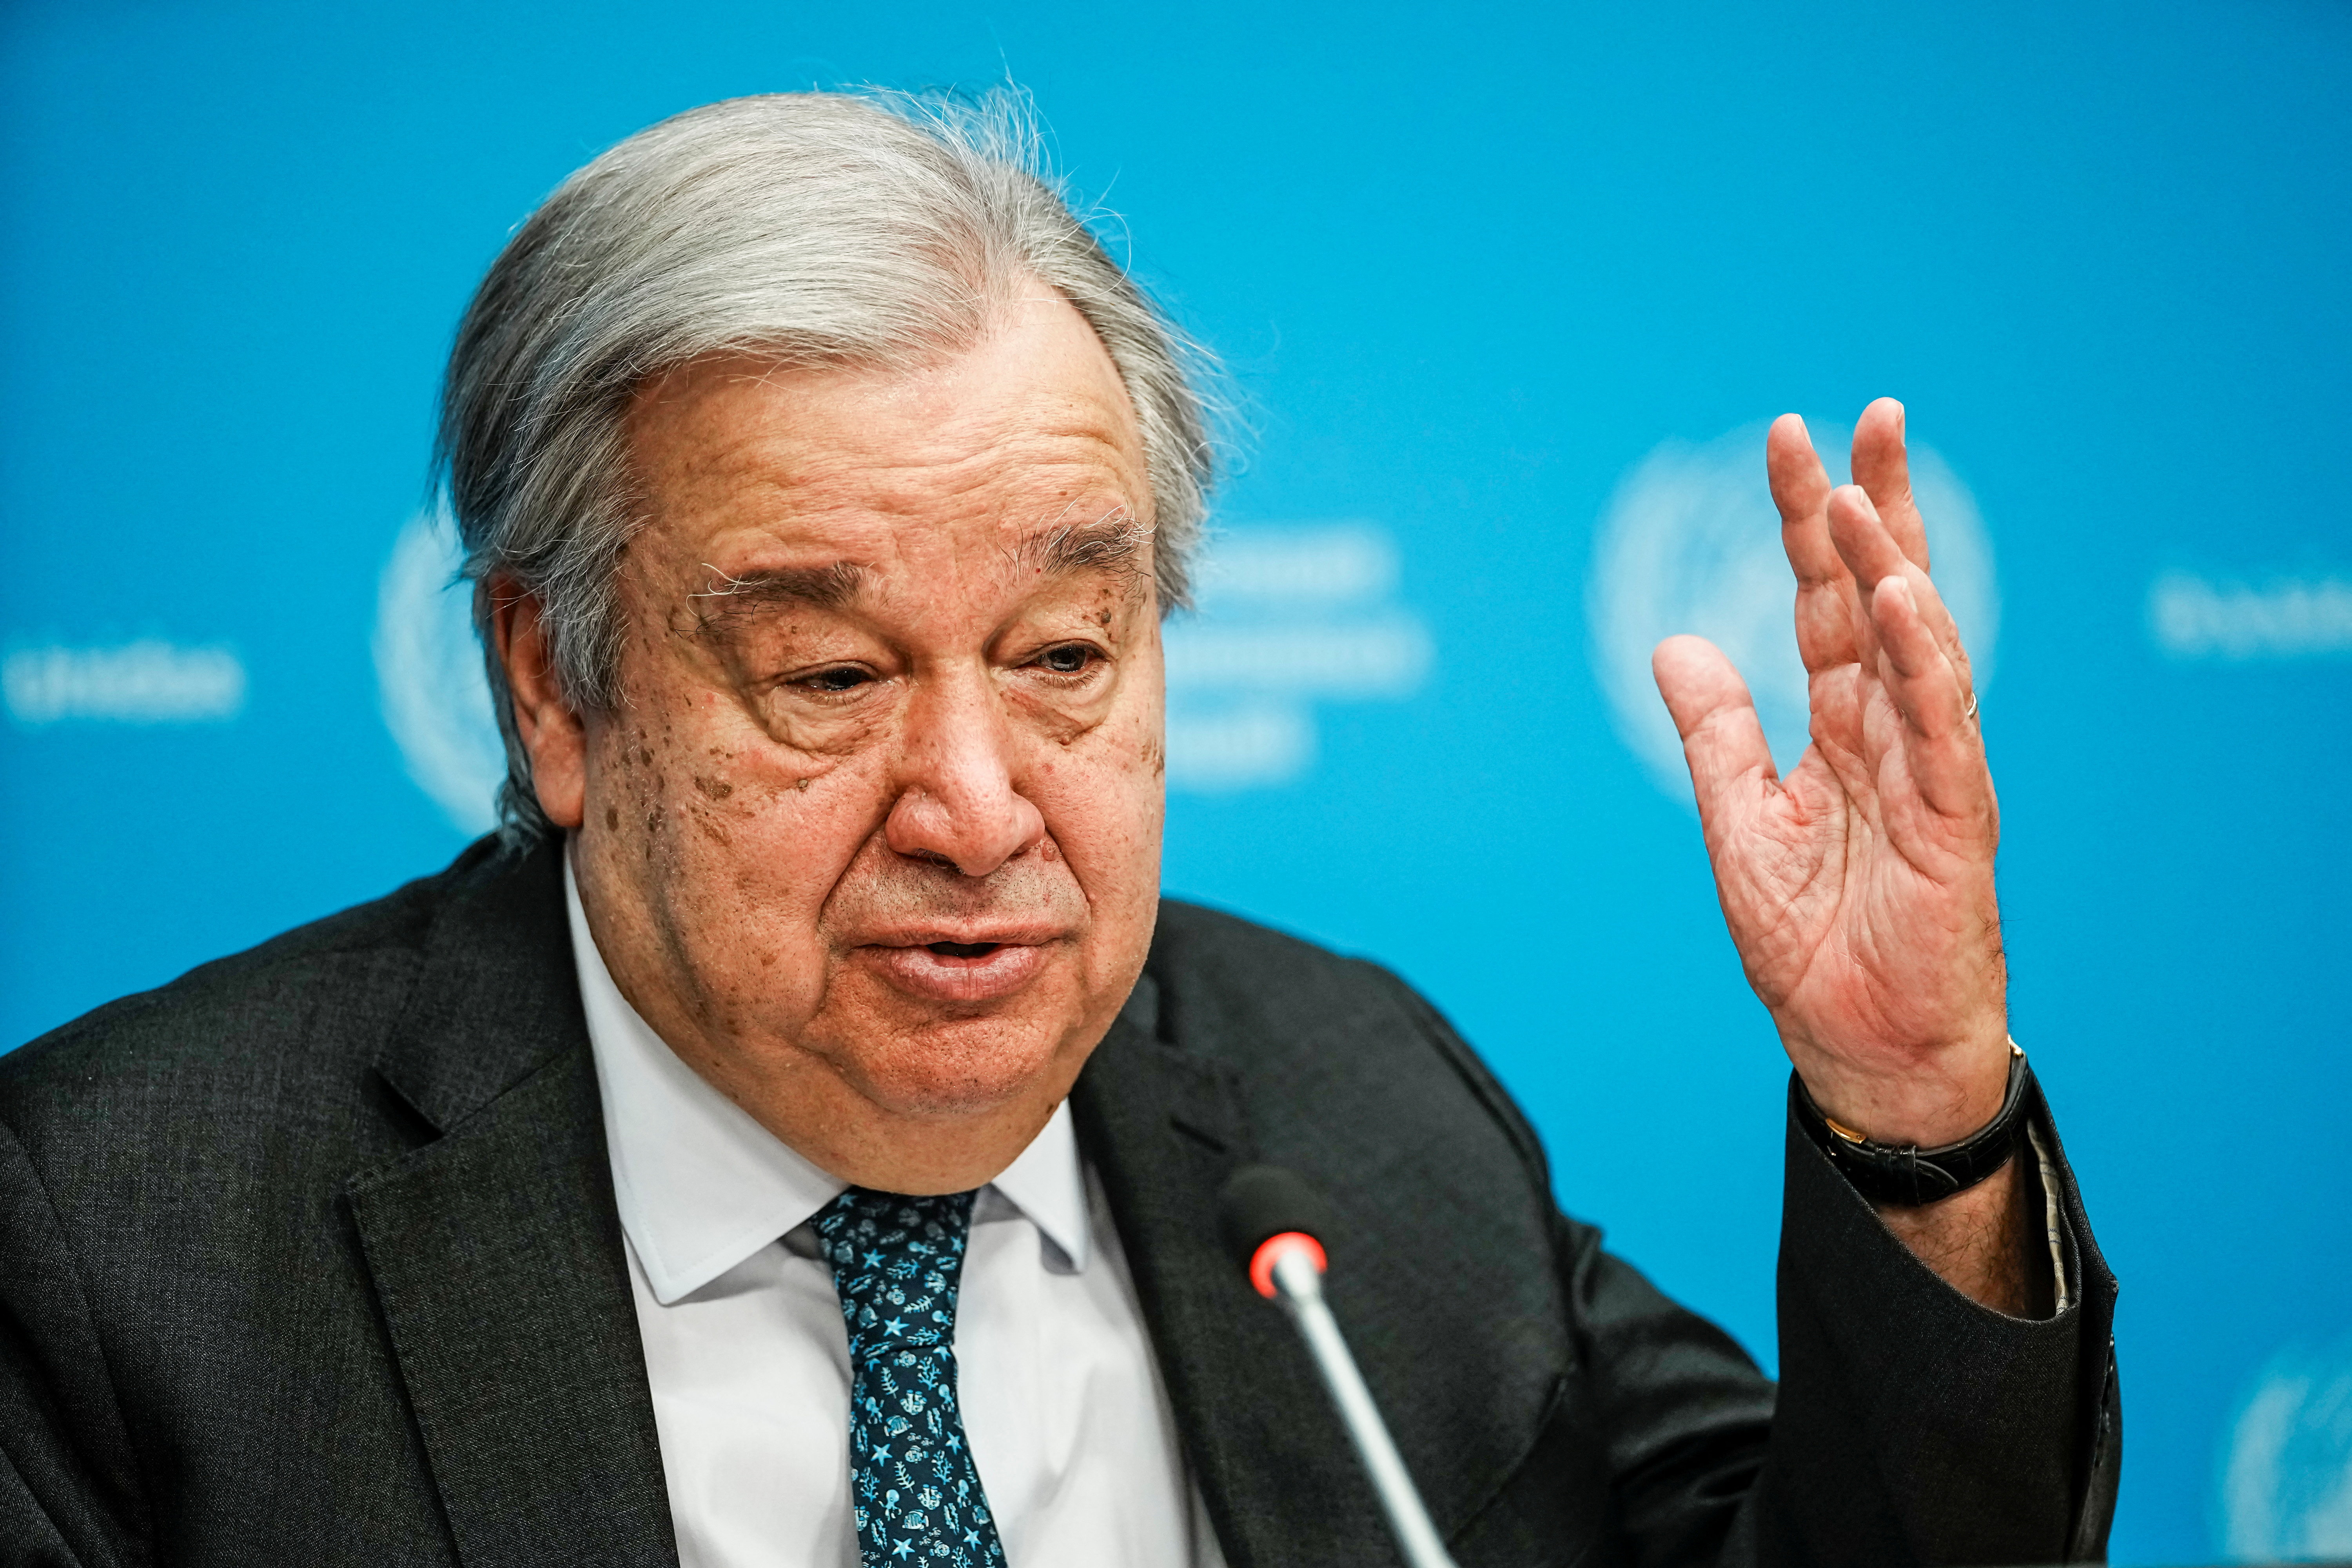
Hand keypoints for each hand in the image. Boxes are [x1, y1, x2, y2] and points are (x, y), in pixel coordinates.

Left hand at [1652, 399, 2008, 1147]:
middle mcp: (1892, 733)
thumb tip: (1671, 643)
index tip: (1790, 442)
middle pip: (1888, 598)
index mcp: (1840, 729)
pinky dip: (1925, 664)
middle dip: (1877, 508)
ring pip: (1922, 648)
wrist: (1860, 1051)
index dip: (1808, 526)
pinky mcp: (1957, 823)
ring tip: (1864, 498)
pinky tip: (1907, 602)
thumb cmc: (1814, 948)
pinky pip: (1943, 729)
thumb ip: (1716, 736)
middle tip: (1871, 417)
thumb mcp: (1738, 828)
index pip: (1826, 604)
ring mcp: (1932, 772)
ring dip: (1895, 569)